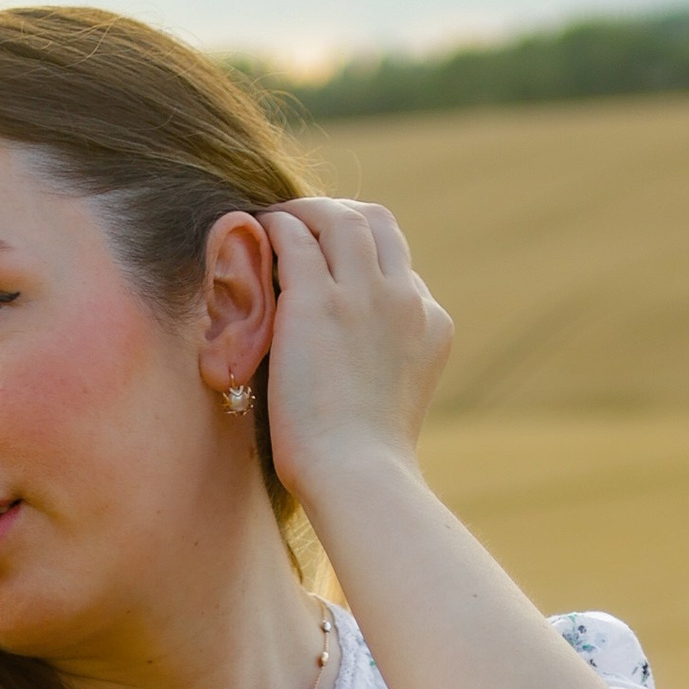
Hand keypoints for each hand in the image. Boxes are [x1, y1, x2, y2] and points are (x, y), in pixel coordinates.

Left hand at [260, 196, 452, 512]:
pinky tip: (257, 234)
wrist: (357, 477)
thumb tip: (349, 367)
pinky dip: (276, 228)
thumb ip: (382, 366)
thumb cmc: (364, 465)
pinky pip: (294, 237)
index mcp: (431, 324)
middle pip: (379, 225)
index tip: (331, 268)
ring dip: (306, 211)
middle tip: (304, 224)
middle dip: (340, 216)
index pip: (400, 270)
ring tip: (276, 221)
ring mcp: (363, 295)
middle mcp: (405, 299)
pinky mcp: (317, 301)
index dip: (363, 262)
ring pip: (340, 219)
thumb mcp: (393, 405)